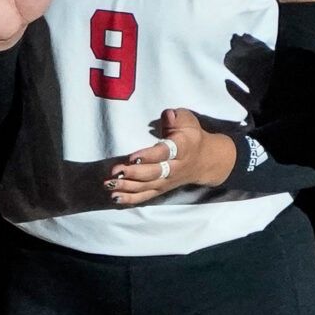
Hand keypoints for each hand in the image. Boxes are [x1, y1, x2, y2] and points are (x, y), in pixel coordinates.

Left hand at [103, 109, 238, 204]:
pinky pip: (146, 196)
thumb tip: (168, 115)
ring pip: (147, 186)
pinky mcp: (161, 188)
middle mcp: (175, 167)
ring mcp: (167, 181)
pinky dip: (131, 199)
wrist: (205, 160)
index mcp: (182, 148)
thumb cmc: (191, 136)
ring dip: (127, 186)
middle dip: (133, 173)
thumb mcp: (188, 121)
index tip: (132, 157)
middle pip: (154, 173)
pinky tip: (115, 197)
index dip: (148, 156)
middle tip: (115, 171)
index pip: (165, 153)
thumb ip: (176, 118)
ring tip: (109, 184)